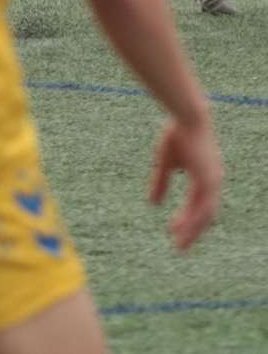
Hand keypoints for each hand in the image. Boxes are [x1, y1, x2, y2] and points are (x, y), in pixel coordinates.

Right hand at [149, 118, 222, 251]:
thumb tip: (153, 204)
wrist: (187, 118)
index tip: (174, 233)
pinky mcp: (207, 180)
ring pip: (204, 215)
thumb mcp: (165, 163)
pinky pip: (200, 206)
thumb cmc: (176, 134)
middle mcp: (212, 183)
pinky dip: (190, 219)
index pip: (199, 206)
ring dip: (191, 231)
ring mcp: (212, 182)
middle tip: (179, 248)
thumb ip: (160, 183)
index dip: (187, 221)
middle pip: (205, 216)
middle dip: (192, 233)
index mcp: (205, 178)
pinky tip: (179, 228)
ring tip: (179, 244)